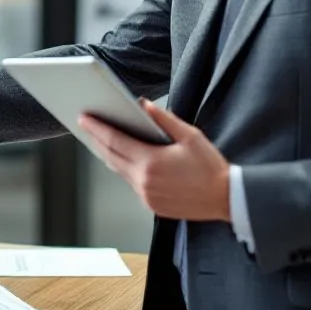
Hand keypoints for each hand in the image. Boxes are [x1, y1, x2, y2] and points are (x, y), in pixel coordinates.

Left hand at [79, 100, 230, 221]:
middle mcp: (144, 182)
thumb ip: (164, 119)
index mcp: (152, 162)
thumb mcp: (190, 136)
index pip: (115, 141)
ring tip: (98, 139)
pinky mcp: (151, 205)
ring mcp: (146, 196)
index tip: (84, 118)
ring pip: (119, 171)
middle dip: (96, 139)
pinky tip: (122, 158)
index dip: (97, 128)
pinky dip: (124, 169)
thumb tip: (143, 104)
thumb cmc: (210, 166)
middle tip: (85, 124)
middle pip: (111, 156)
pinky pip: (131, 183)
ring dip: (108, 154)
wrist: (226, 198)